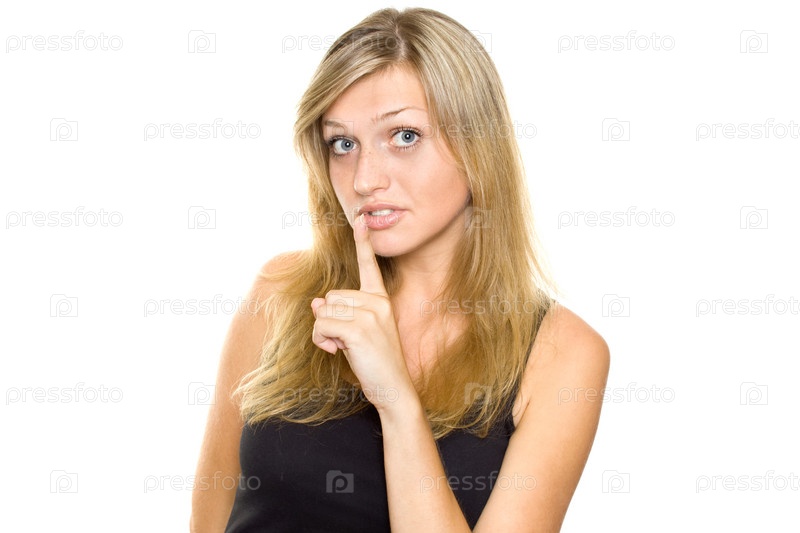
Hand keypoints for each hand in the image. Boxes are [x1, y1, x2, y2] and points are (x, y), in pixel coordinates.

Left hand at [311, 214, 412, 409]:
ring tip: (344, 348)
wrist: (393, 388)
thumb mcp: (356, 333)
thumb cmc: (374, 362)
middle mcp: (377, 302)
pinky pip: (323, 325)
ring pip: (325, 311)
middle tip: (345, 341)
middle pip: (332, 296)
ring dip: (324, 332)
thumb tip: (316, 301)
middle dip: (329, 320)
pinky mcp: (359, 329)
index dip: (364, 243)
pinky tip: (338, 352)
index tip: (362, 221)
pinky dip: (322, 340)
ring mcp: (370, 315)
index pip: (370, 267)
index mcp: (381, 300)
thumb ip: (339, 314)